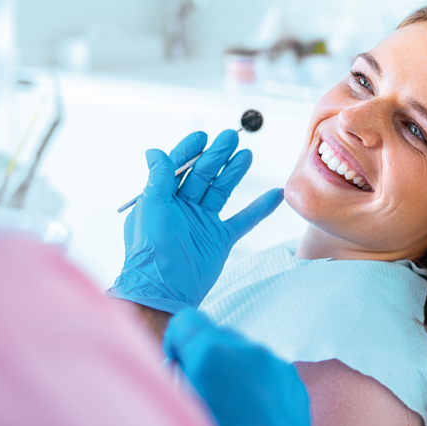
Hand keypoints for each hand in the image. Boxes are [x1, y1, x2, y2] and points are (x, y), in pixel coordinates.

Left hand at [110, 130, 282, 313]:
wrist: (164, 289)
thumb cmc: (152, 249)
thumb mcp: (152, 205)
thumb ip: (158, 177)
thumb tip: (154, 152)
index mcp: (163, 199)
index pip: (178, 167)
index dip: (190, 150)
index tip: (203, 136)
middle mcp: (183, 209)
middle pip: (202, 175)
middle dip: (217, 155)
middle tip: (231, 137)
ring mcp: (203, 223)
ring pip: (221, 191)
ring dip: (234, 172)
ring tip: (246, 154)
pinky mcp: (220, 240)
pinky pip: (243, 220)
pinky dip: (259, 208)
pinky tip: (274, 195)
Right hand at [164, 310, 311, 425]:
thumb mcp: (182, 406)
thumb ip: (178, 375)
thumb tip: (181, 364)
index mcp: (212, 355)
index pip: (186, 322)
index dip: (178, 344)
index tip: (179, 367)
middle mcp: (248, 352)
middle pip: (217, 336)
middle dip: (208, 358)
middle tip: (205, 394)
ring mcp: (275, 366)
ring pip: (245, 354)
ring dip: (235, 372)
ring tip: (232, 410)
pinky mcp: (294, 383)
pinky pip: (268, 370)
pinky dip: (257, 384)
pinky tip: (253, 415)